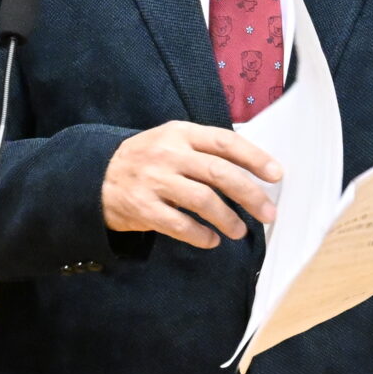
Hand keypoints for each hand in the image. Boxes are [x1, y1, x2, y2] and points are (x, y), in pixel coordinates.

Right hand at [102, 122, 280, 248]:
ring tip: (239, 231)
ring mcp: (154, 181)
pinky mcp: (143, 208)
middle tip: (269, 213)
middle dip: (250, 195)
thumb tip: (251, 169)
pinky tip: (211, 240)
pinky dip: (201, 236)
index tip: (276, 175)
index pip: (224, 142)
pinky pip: (180, 225)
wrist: (96, 177)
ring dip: (228, 219)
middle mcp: (168, 154)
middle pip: (219, 173)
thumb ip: (204, 149)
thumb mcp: (171, 141)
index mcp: (180, 133)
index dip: (254, 158)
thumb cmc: (146, 160)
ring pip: (203, 201)